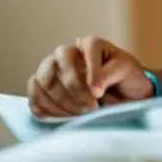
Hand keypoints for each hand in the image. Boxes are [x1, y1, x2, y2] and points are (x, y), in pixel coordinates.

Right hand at [27, 37, 152, 118]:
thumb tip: (93, 89)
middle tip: (90, 107)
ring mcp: (51, 70)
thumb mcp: (126, 72)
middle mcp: (67, 53)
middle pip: (58, 62)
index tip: (98, 92)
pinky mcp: (42, 89)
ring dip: (60, 101)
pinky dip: (47, 109)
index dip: (91, 72)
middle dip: (73, 88)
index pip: (86, 48)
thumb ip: (110, 74)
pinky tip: (65, 117)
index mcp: (91, 44)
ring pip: (43, 80)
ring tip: (80, 114)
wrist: (122, 95)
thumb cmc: (125, 79)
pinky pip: (35, 97)